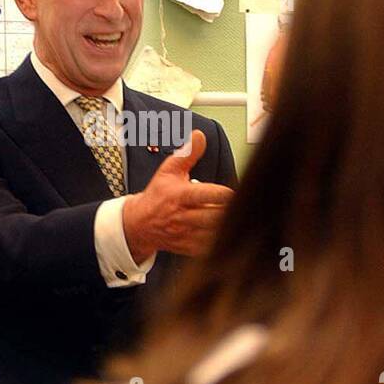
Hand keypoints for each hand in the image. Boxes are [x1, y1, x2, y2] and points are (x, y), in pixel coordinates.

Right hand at [122, 130, 233, 260]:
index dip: (222, 194)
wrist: (140, 223)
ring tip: (238, 218)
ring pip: (213, 234)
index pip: (204, 195)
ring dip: (226, 227)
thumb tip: (200, 136)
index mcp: (179, 196)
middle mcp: (182, 216)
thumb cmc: (158, 195)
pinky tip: (228, 232)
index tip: (235, 192)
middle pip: (213, 216)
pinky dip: (221, 241)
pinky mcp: (188, 247)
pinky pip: (209, 247)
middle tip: (243, 205)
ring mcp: (185, 234)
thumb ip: (187, 154)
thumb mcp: (169, 171)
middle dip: (228, 211)